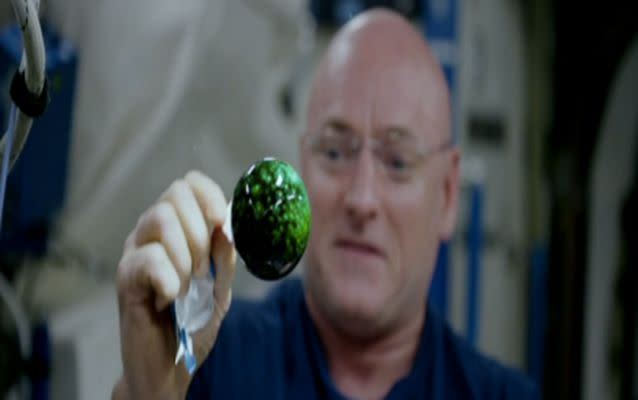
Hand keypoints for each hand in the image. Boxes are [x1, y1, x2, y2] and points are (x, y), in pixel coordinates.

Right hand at [113, 171, 235, 398]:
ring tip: (189, 286)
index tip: (222, 222)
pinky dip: (171, 278)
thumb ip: (226, 256)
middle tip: (205, 267)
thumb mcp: (221, 287)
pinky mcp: (124, 277)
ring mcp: (135, 252)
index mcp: (176, 228)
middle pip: (174, 194)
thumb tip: (230, 224)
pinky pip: (148, 258)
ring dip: (186, 254)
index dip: (210, 195)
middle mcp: (151, 232)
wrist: (170, 366)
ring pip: (159, 218)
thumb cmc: (193, 323)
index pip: (188, 184)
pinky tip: (171, 298)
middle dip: (200, 229)